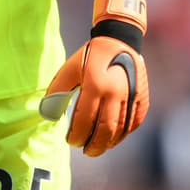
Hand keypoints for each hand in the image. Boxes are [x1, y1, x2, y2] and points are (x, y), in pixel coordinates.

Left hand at [40, 0, 148, 156]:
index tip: (71, 141)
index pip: (84, 120)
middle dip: (94, 145)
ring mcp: (132, 96)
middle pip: (105, 130)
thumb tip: (48, 115)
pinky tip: (114, 138)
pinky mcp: (142, 97)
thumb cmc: (91, 56)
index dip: (77, 135)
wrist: (120, 39)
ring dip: (109, 143)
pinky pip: (134, 122)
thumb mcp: (70, 69)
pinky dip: (124, 134)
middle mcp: (115, 93)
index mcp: (95, 85)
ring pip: (121, 129)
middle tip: (86, 151)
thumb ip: (57, 91)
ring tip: (98, 148)